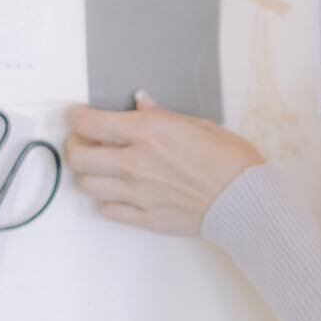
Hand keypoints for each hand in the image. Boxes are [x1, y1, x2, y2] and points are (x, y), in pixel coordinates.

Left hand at [64, 91, 266, 236]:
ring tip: (101, 166)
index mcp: (148, 133)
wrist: (246, 200)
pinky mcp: (145, 217)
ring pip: (87, 184)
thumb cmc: (230, 160)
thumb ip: (162, 115)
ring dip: (88, 172)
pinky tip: (118, 190)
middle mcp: (136, 163)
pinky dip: (106, 198)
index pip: (90, 124)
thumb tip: (142, 102)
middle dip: (74, 145)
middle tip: (83, 141)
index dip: (76, 118)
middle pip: (79, 156)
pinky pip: (108, 209)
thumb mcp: (197, 125)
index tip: (78, 116)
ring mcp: (138, 193)